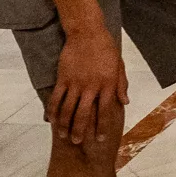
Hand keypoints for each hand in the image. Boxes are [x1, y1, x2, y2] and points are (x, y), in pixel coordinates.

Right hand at [47, 27, 126, 145]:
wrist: (88, 33)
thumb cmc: (106, 49)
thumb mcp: (119, 66)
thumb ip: (121, 85)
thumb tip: (125, 102)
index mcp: (107, 84)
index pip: (105, 111)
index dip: (103, 126)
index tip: (101, 139)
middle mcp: (91, 86)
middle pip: (85, 114)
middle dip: (81, 131)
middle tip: (78, 143)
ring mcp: (75, 83)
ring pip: (68, 109)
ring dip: (65, 125)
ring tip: (63, 136)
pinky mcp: (63, 78)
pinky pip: (56, 98)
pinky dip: (52, 110)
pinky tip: (50, 120)